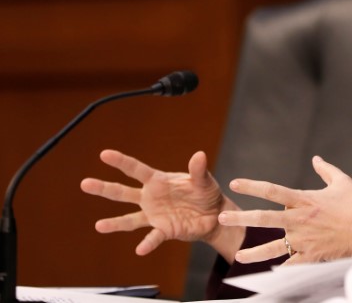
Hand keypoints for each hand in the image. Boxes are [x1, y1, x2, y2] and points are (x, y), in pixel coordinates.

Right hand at [81, 149, 243, 260]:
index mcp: (159, 181)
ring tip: (99, 226)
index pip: (136, 169)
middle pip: (123, 192)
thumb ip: (199, 170)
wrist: (215, 215)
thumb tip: (199, 155)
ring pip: (130, 219)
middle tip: (85, 183)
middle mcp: (151, 198)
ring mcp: (154, 215)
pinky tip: (140, 249)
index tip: (104, 154)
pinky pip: (152, 237)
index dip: (121, 161)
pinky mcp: (164, 230)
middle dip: (104, 188)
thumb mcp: (204, 180)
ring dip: (114, 223)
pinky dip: (147, 243)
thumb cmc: (206, 193)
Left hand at [218, 155, 351, 264]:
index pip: (273, 190)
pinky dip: (280, 269)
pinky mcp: (312, 256)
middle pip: (265, 218)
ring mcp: (304, 240)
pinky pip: (292, 264)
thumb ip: (326, 170)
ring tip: (237, 255)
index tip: (236, 182)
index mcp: (305, 200)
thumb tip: (316, 159)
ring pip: (273, 247)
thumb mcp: (342, 181)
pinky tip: (268, 274)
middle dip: (241, 218)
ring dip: (253, 252)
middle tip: (222, 218)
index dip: (253, 186)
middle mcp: (300, 220)